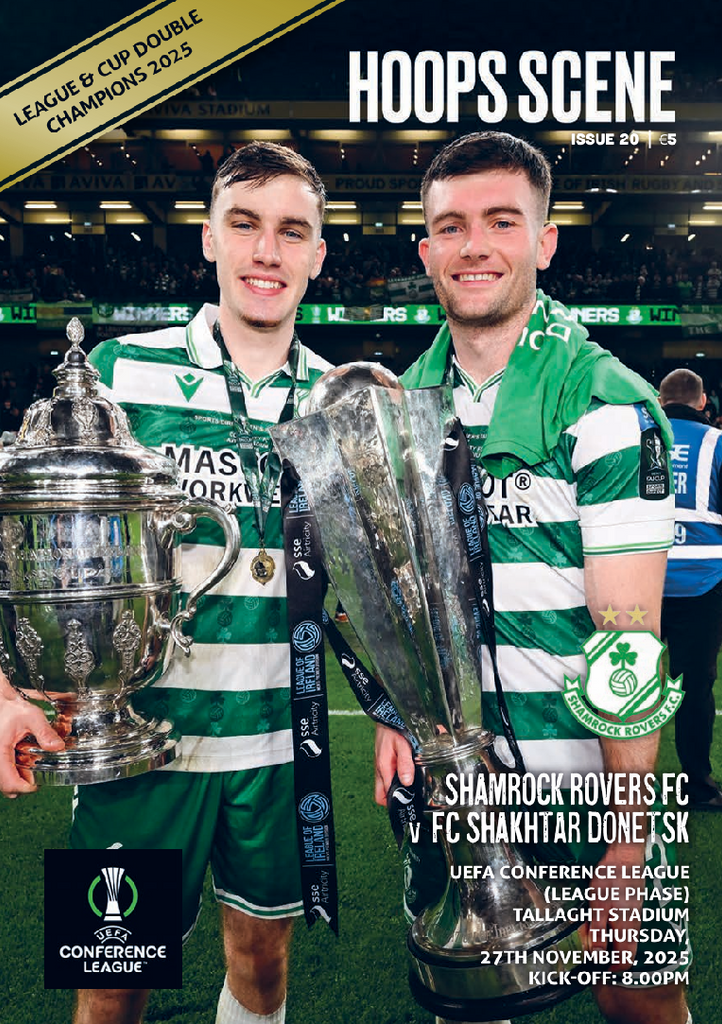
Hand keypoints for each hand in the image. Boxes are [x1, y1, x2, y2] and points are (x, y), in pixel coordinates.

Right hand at [0, 687, 63, 797]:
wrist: (0, 703)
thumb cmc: (11, 708)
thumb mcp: (31, 716)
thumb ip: (44, 732)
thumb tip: (58, 747)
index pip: (10, 784)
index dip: (26, 788)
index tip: (38, 783)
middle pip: (6, 787)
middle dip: (22, 784)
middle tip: (36, 775)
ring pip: (3, 781)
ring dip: (17, 778)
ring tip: (29, 767)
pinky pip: (2, 772)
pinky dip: (11, 771)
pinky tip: (21, 761)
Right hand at [374, 724, 413, 805]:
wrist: (388, 713)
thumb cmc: (393, 728)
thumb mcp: (401, 744)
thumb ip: (405, 763)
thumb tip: (407, 782)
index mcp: (383, 768)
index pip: (383, 797)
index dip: (395, 803)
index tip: (410, 803)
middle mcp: (382, 769)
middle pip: (384, 794)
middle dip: (398, 797)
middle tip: (415, 796)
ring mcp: (384, 764)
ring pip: (389, 783)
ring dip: (402, 785)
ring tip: (419, 784)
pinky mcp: (388, 759)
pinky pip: (394, 773)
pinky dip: (403, 774)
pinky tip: (415, 770)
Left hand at [583, 840, 645, 968]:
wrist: (625, 854)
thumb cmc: (612, 879)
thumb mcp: (598, 906)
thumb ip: (597, 932)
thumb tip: (596, 956)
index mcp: (628, 929)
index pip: (625, 961)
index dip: (611, 968)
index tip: (596, 965)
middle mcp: (634, 925)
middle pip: (622, 949)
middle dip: (605, 950)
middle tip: (588, 942)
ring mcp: (634, 914)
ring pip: (620, 934)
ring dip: (605, 934)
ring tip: (589, 924)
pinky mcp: (630, 904)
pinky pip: (620, 921)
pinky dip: (608, 922)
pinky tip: (597, 911)